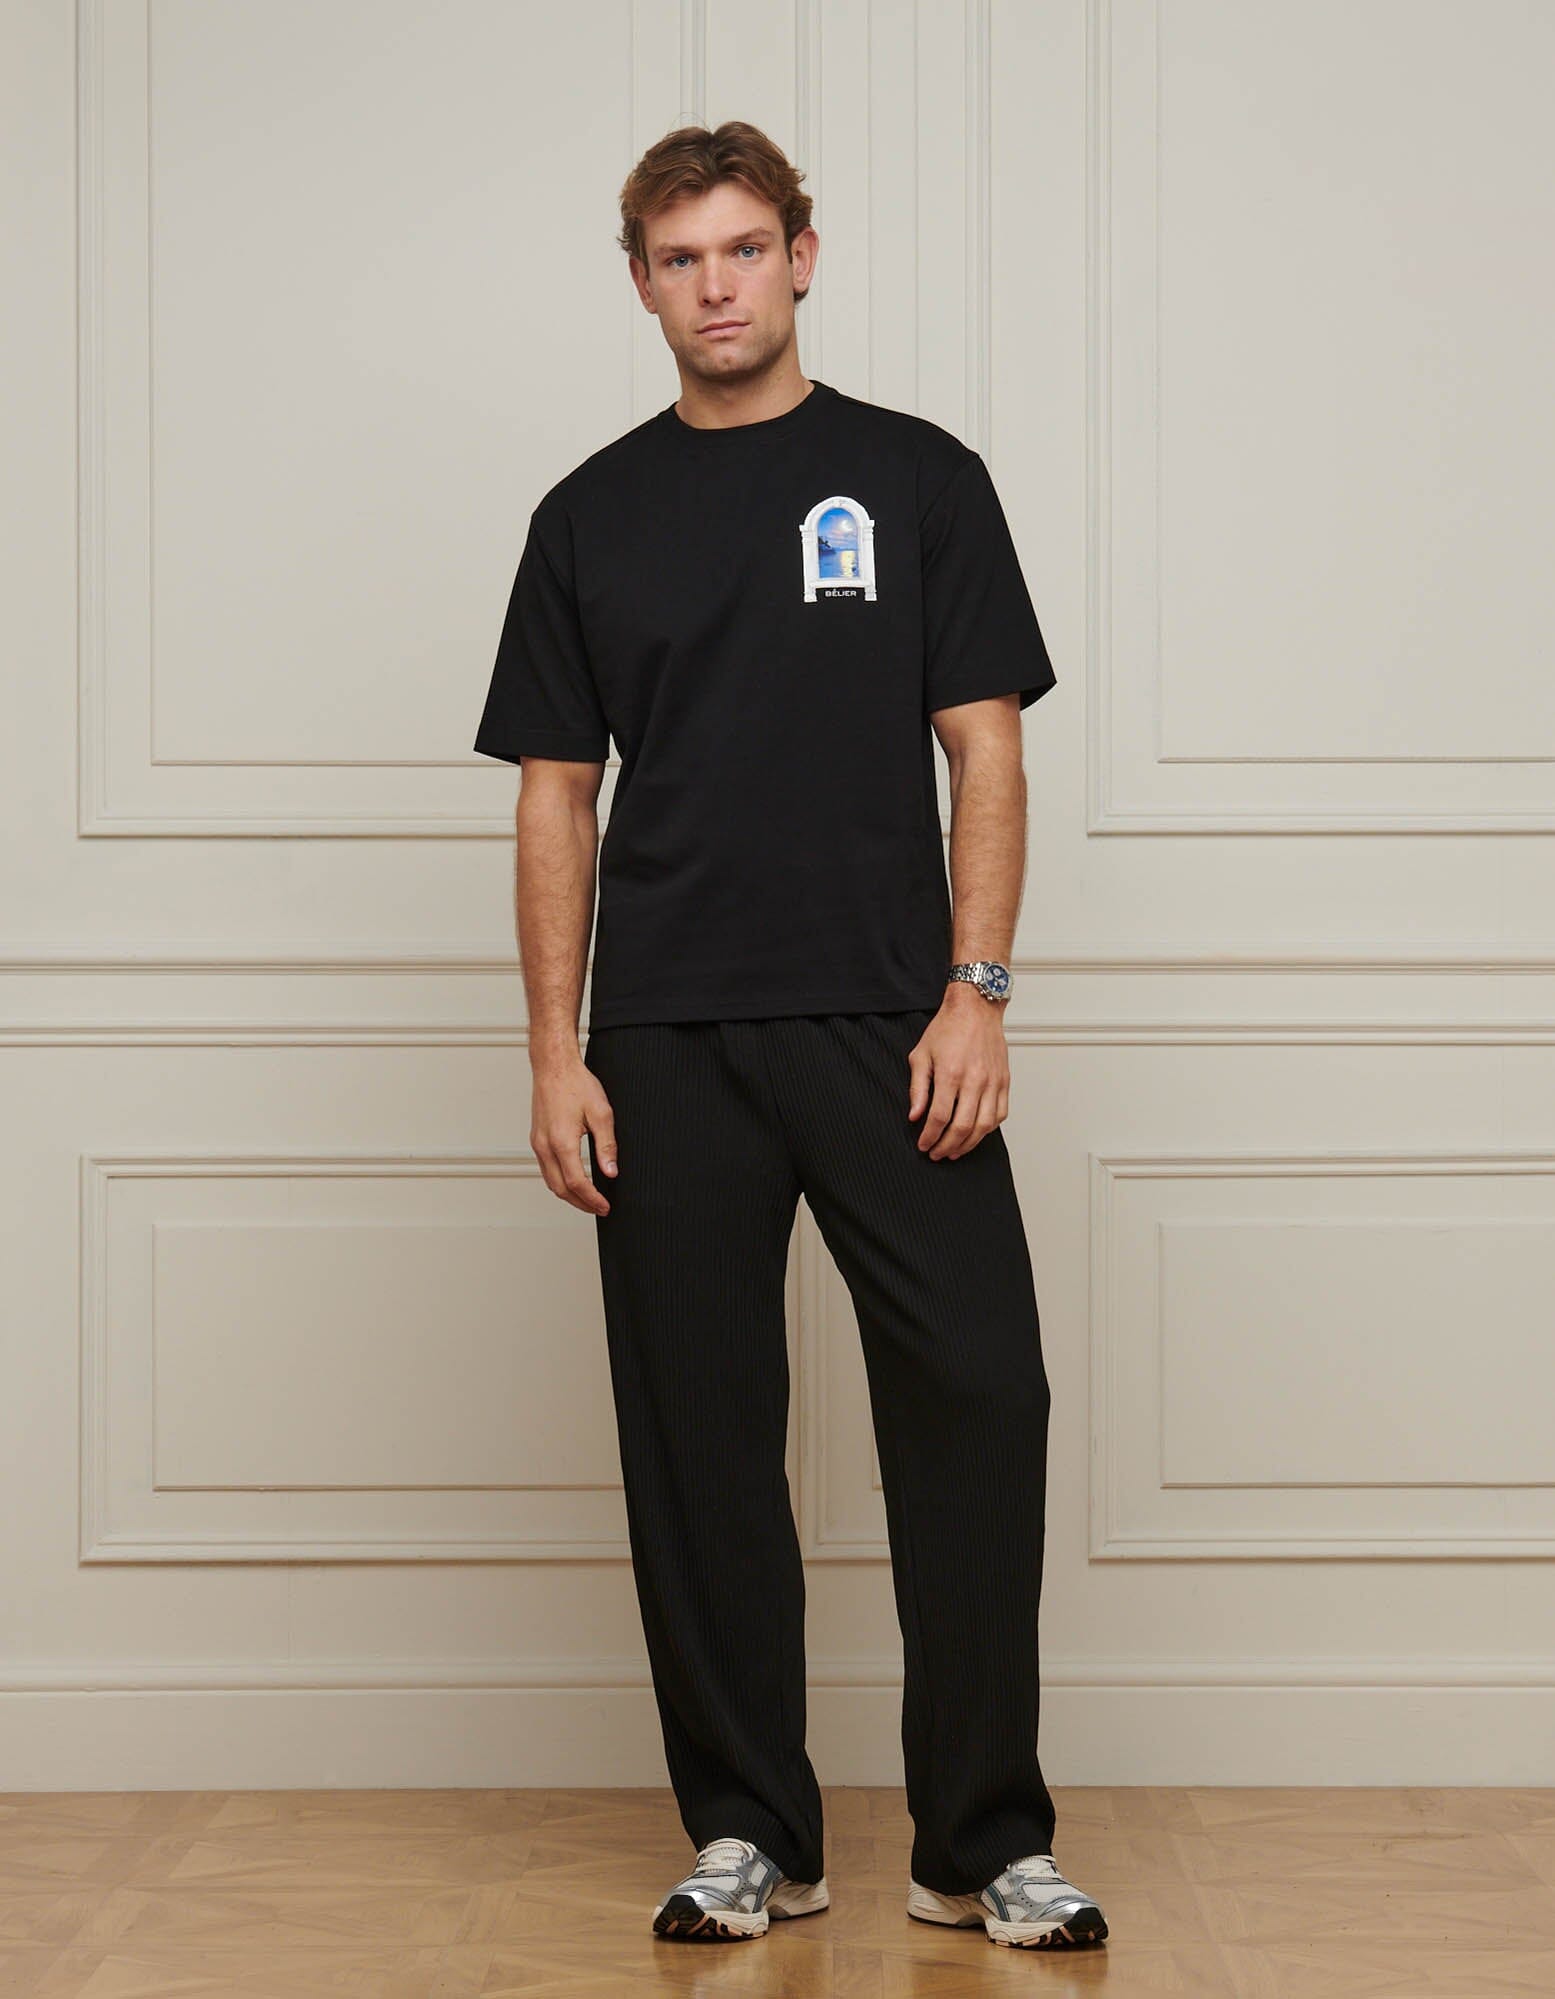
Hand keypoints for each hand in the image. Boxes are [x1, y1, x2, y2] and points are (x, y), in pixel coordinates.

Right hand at [530, 1052, 618, 1214]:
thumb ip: (607, 1145)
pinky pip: (545, 1169)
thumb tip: (611, 1171)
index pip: (577, 1183)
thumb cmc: (576, 1084)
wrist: (553, 1066)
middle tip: (599, 1208)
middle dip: (580, 1203)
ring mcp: (537, 1143)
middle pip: (560, 1189)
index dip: (592, 1199)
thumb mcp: (601, 1113)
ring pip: (550, 1181)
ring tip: (588, 1200)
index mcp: (562, 1142)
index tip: (605, 1206)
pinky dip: (559, 1181)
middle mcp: (545, 1146)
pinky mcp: (536, 1138)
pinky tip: (572, 1181)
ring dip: (568, 1195)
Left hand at [906, 984, 1010, 1158]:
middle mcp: (975, 1080)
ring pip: (984, 1126)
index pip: (939, 1117)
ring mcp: (993, 1082)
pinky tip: (975, 1134)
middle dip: (947, 1146)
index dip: (930, 1136)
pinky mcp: (1004, 1081)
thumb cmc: (947, 1029)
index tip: (923, 1145)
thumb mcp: (921, 1055)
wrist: (975, 1008)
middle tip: (937, 1153)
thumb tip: (915, 1116)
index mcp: (951, 1074)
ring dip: (968, 1144)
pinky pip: (1000, 1114)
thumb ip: (918, 1088)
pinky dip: (987, 1129)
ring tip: (954, 1151)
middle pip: (963, 1127)